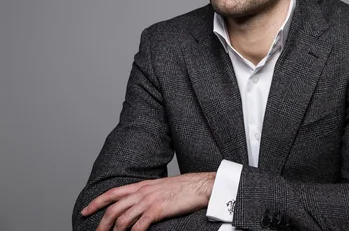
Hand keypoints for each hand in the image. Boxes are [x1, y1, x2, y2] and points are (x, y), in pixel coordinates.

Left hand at [80, 172, 215, 230]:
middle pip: (113, 209)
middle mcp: (142, 192)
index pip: (113, 193)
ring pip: (123, 219)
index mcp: (142, 186)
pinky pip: (139, 225)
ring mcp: (149, 201)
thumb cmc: (184, 188)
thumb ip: (147, 193)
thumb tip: (137, 202)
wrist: (200, 186)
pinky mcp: (158, 210)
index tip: (85, 211)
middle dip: (101, 224)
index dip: (96, 202)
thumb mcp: (161, 187)